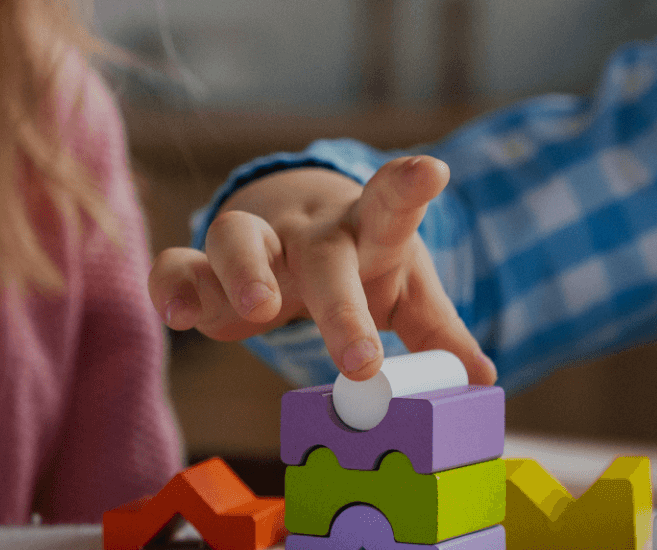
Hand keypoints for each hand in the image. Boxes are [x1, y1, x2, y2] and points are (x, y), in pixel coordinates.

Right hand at [149, 156, 495, 383]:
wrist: (294, 235)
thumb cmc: (362, 265)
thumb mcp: (406, 290)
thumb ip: (439, 330)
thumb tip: (483, 378)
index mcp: (367, 232)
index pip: (391, 204)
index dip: (409, 186)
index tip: (432, 170)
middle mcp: (309, 234)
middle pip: (322, 256)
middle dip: (341, 307)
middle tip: (361, 359)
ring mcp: (254, 245)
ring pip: (237, 238)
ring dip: (245, 273)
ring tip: (261, 312)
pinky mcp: (205, 270)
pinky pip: (178, 266)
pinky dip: (172, 287)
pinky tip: (178, 317)